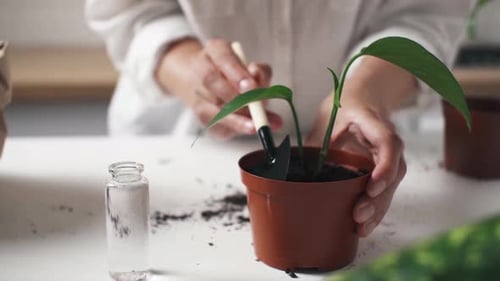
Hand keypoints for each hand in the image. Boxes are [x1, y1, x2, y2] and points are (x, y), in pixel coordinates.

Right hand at [155, 38, 281, 139]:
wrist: (207, 81)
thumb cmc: (236, 73)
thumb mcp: (252, 67)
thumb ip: (260, 72)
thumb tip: (260, 79)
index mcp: (215, 49)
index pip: (223, 57)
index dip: (236, 73)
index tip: (251, 86)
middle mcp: (200, 67)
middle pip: (211, 81)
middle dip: (235, 97)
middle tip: (257, 110)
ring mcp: (196, 91)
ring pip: (211, 107)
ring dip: (236, 119)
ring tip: (256, 125)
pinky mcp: (198, 112)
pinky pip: (213, 123)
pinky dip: (232, 127)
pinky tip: (246, 128)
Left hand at [307, 92, 405, 236]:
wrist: (363, 98)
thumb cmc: (343, 107)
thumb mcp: (326, 118)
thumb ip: (315, 143)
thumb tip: (290, 170)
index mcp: (374, 123)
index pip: (388, 144)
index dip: (384, 167)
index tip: (372, 187)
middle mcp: (387, 141)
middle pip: (393, 172)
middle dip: (377, 198)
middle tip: (358, 215)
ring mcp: (388, 156)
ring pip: (391, 185)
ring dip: (378, 208)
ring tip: (361, 227)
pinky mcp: (384, 168)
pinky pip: (384, 189)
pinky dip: (375, 207)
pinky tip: (364, 224)